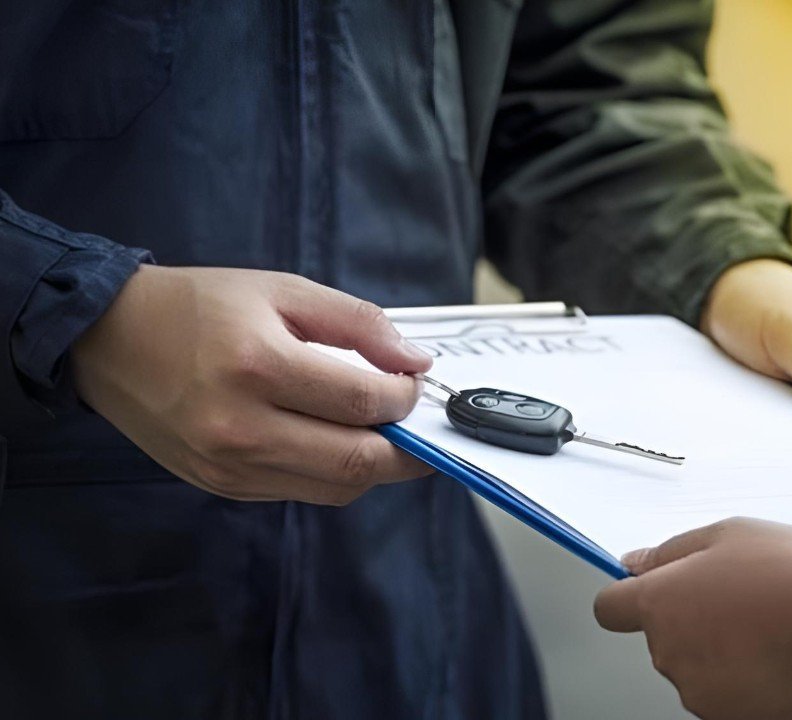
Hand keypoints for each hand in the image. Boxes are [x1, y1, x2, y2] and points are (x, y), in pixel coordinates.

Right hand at [71, 266, 432, 504]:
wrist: (108, 339)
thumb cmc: (198, 308)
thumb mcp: (282, 290)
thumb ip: (358, 323)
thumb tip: (416, 362)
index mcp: (258, 366)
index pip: (363, 402)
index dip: (405, 397)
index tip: (414, 382)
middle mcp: (241, 427)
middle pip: (357, 461)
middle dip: (407, 448)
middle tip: (419, 425)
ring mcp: (229, 465)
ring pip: (336, 488)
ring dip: (374, 466)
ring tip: (383, 433)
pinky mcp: (222, 486)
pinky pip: (302, 492)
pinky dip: (333, 473)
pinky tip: (334, 440)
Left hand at [595, 518, 791, 719]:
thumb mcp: (729, 534)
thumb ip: (673, 552)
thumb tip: (638, 563)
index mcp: (659, 603)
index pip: (609, 607)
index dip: (630, 596)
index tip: (653, 589)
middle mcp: (668, 653)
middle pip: (663, 636)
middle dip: (692, 619)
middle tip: (740, 598)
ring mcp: (698, 691)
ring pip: (698, 666)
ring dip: (721, 651)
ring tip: (768, 626)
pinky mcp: (731, 718)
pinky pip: (729, 694)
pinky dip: (747, 680)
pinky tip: (779, 656)